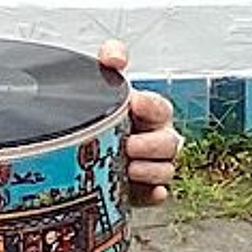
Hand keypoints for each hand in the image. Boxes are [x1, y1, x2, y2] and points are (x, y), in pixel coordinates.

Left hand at [98, 40, 182, 207]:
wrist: (82, 146)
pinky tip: (145, 191)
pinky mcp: (144, 190)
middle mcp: (158, 139)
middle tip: (128, 144)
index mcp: (152, 112)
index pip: (160, 107)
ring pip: (166, 170)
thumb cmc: (103, 112)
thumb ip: (111, 57)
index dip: (150, 106)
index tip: (134, 104)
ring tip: (129, 168)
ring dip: (150, 170)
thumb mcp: (104, 80)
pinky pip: (157, 195)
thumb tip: (115, 57)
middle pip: (169, 143)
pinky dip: (153, 194)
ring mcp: (153, 166)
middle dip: (150, 145)